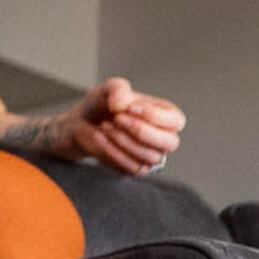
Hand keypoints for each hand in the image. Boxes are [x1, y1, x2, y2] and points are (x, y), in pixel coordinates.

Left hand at [58, 77, 186, 175]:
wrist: (82, 122)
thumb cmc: (103, 104)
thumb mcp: (109, 88)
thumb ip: (118, 88)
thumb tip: (120, 105)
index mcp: (166, 116)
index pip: (176, 121)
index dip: (155, 116)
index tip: (129, 107)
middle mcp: (163, 137)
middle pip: (170, 143)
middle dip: (142, 131)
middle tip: (118, 118)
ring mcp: (151, 156)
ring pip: (150, 156)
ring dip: (125, 140)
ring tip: (105, 125)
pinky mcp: (135, 169)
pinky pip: (133, 168)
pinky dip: (114, 152)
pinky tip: (100, 137)